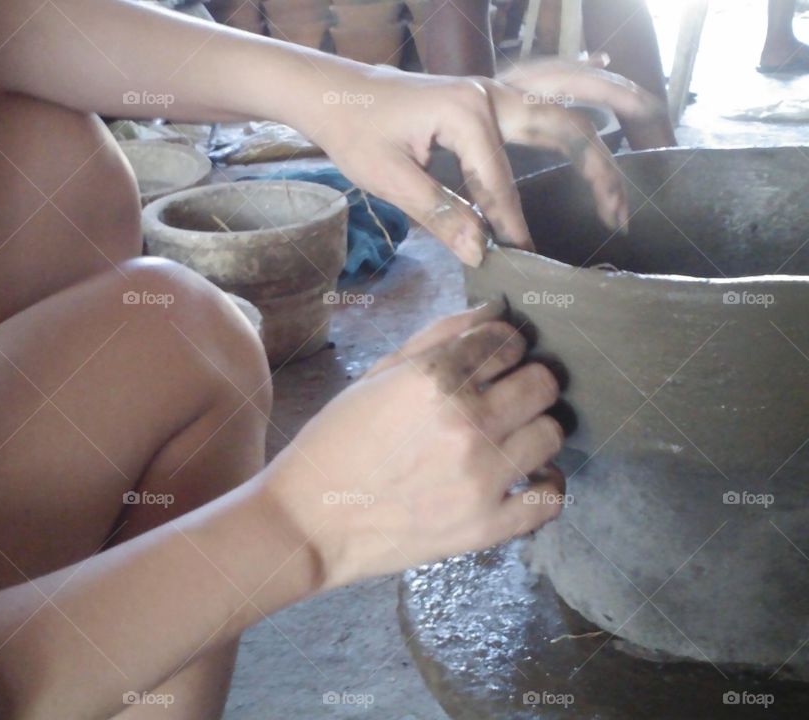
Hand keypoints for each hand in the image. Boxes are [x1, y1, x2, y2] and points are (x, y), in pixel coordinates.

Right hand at [262, 306, 566, 590]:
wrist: (310, 520)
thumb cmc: (337, 441)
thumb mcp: (376, 375)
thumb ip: (437, 336)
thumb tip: (493, 311)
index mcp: (434, 379)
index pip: (506, 341)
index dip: (503, 343)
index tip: (495, 356)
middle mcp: (466, 424)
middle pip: (542, 383)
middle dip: (528, 379)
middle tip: (508, 393)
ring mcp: (481, 478)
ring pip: (552, 434)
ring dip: (535, 428)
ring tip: (510, 435)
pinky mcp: (487, 526)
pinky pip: (551, 498)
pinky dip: (547, 483)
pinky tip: (528, 475)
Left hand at [304, 56, 661, 264]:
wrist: (336, 93)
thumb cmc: (356, 133)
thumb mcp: (387, 178)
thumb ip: (437, 212)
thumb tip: (481, 251)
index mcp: (465, 113)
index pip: (500, 183)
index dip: (512, 225)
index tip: (526, 260)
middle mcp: (489, 93)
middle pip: (562, 130)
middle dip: (597, 172)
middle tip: (619, 216)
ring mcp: (493, 86)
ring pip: (567, 94)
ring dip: (612, 108)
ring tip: (654, 128)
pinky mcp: (489, 91)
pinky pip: (546, 79)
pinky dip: (581, 78)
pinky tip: (606, 72)